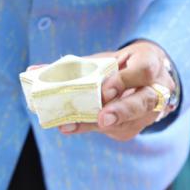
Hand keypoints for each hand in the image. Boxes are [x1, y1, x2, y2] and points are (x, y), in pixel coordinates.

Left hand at [54, 41, 176, 140]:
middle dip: (121, 111)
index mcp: (150, 63)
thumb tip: (32, 71)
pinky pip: (117, 130)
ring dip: (99, 124)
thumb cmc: (121, 65)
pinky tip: (72, 126)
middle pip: (144, 102)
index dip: (125, 80)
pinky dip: (92, 128)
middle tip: (102, 119)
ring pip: (130, 121)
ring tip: (71, 124)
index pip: (144, 70)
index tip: (105, 90)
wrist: (147, 79)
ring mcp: (150, 112)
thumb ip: (75, 65)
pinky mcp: (136, 127)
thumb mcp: (105, 59)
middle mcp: (157, 89)